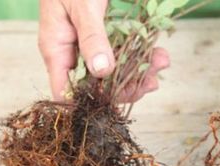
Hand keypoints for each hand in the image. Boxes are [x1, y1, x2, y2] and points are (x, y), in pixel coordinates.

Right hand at [38, 0, 168, 100]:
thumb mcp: (81, 8)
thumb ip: (91, 38)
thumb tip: (103, 72)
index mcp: (57, 50)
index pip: (66, 90)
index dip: (88, 102)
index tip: (115, 103)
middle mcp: (74, 54)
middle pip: (98, 87)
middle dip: (127, 87)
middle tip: (151, 82)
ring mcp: (92, 48)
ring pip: (117, 74)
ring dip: (140, 72)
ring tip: (161, 62)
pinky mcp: (108, 41)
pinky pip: (125, 57)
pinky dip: (142, 57)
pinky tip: (159, 55)